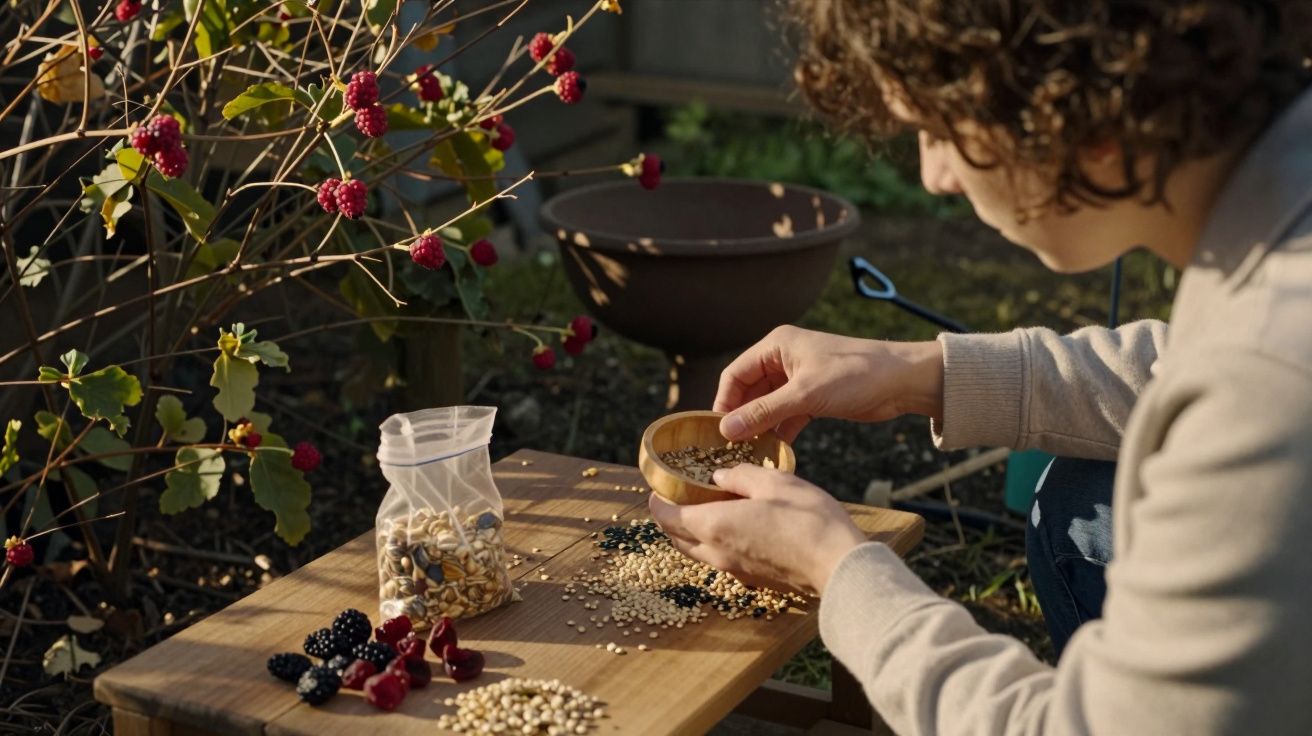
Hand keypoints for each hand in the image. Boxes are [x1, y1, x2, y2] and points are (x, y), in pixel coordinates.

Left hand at [647, 463, 866, 594]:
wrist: (839, 565)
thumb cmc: (808, 520)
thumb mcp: (774, 482)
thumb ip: (740, 476)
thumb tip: (719, 477)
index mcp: (714, 526)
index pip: (668, 517)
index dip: (658, 502)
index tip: (657, 488)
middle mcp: (717, 553)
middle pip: (677, 538)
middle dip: (669, 518)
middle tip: (675, 497)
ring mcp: (735, 571)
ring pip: (697, 552)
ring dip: (690, 532)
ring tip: (701, 509)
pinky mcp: (753, 579)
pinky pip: (720, 560)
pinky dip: (713, 543)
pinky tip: (732, 526)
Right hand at [715, 326, 944, 441]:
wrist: (902, 380)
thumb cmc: (855, 375)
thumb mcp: (805, 395)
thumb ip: (764, 412)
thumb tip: (726, 430)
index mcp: (776, 346)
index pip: (735, 374)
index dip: (723, 403)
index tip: (717, 433)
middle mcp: (783, 359)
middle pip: (749, 392)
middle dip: (741, 418)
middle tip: (731, 448)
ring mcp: (798, 379)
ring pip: (768, 406)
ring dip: (760, 428)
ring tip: (750, 454)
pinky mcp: (813, 397)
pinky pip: (786, 416)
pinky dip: (780, 432)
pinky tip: (774, 452)